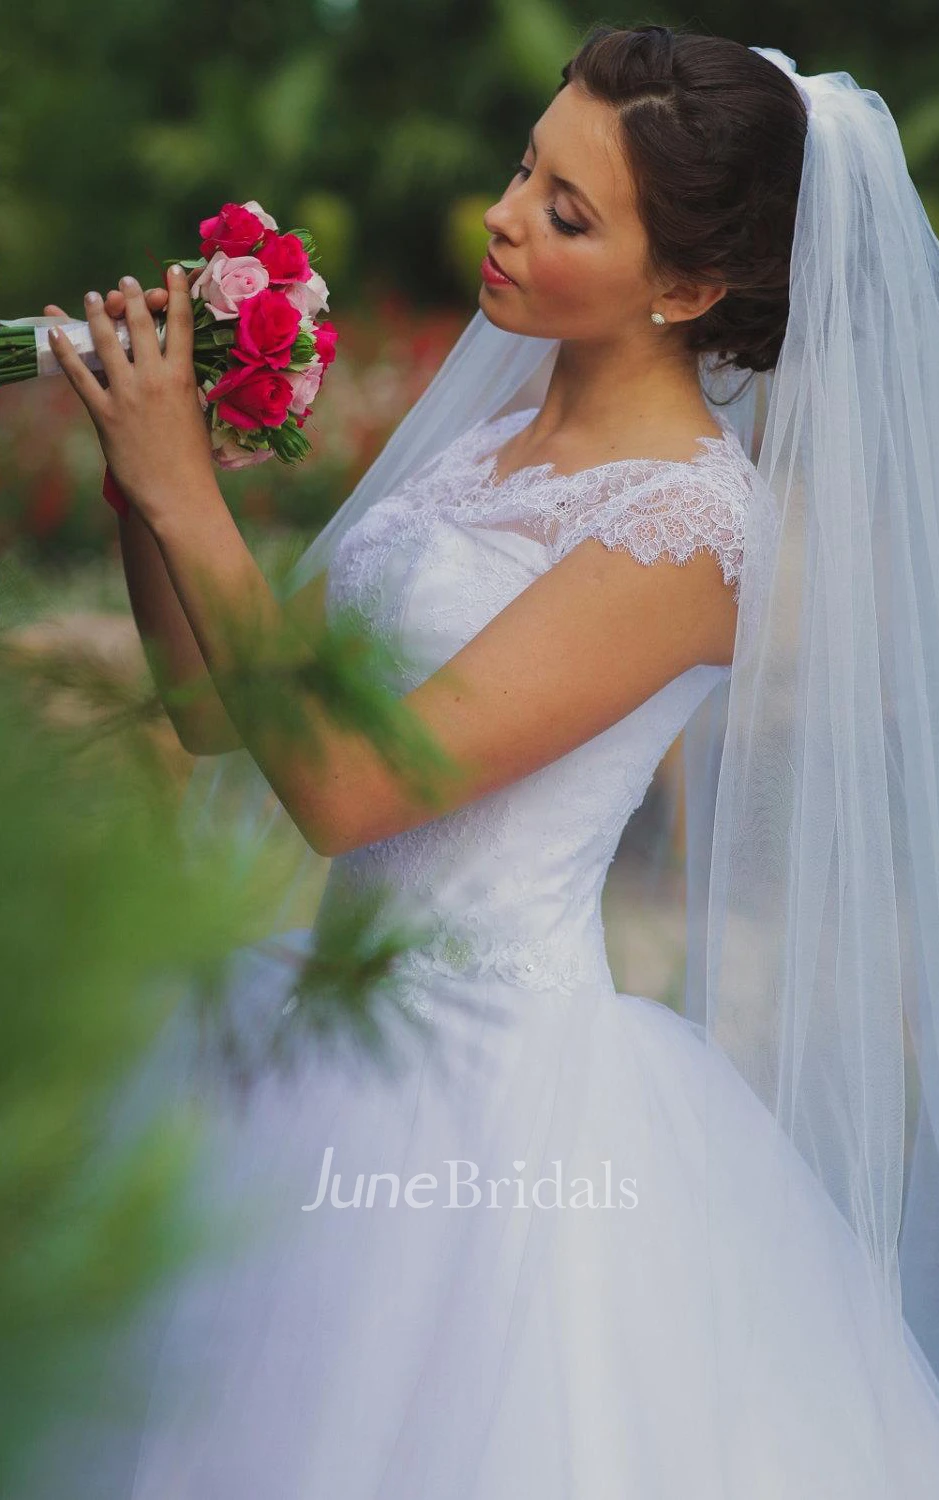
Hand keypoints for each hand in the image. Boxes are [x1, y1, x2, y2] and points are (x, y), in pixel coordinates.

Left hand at [48, 267, 215, 526]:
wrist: (179, 495)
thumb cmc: (193, 460)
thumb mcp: (196, 414)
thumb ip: (185, 387)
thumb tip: (179, 369)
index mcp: (182, 378)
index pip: (180, 324)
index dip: (177, 292)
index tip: (174, 271)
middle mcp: (153, 379)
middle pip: (139, 324)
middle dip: (131, 298)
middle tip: (124, 283)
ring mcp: (127, 395)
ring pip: (106, 341)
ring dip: (96, 314)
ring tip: (94, 296)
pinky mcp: (105, 414)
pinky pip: (80, 376)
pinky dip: (66, 352)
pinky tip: (56, 334)